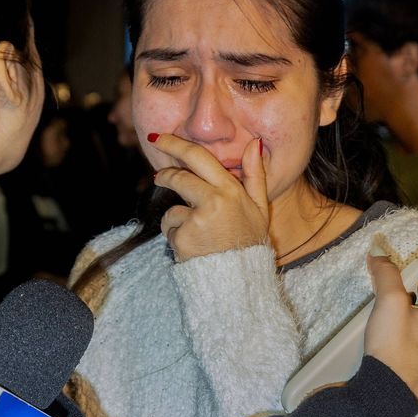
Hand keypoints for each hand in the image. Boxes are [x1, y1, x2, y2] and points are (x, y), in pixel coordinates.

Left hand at [150, 133, 268, 260]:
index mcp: (230, 190)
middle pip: (178, 178)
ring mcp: (196, 220)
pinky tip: (193, 247)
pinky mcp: (182, 238)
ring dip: (177, 219)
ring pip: (172, 209)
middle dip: (164, 175)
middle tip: (158, 177)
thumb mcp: (259, 208)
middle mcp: (213, 201)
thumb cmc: (249, 241)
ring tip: (197, 234)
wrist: (239, 279)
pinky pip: (170, 231)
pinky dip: (177, 237)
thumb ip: (255, 174)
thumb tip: (254, 143)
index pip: (198, 157)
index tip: (159, 137)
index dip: (175, 144)